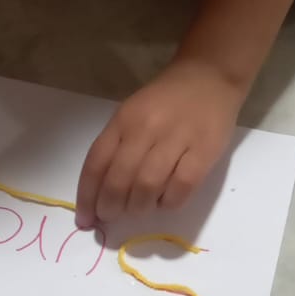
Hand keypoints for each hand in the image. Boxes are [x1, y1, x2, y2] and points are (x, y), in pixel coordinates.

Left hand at [76, 59, 243, 228]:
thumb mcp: (132, 113)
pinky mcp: (204, 150)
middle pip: (119, 179)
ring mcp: (176, 139)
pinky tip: (166, 200)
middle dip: (110, 207)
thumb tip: (102, 192)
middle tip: (111, 216)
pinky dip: (169, 202)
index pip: (96, 163)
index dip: (87, 196)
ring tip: (139, 209)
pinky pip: (181, 187)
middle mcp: (146, 129)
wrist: (209, 76)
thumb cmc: (166, 99)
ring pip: (147, 186)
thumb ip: (117, 147)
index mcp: (124, 120)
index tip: (85, 219)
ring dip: (139, 207)